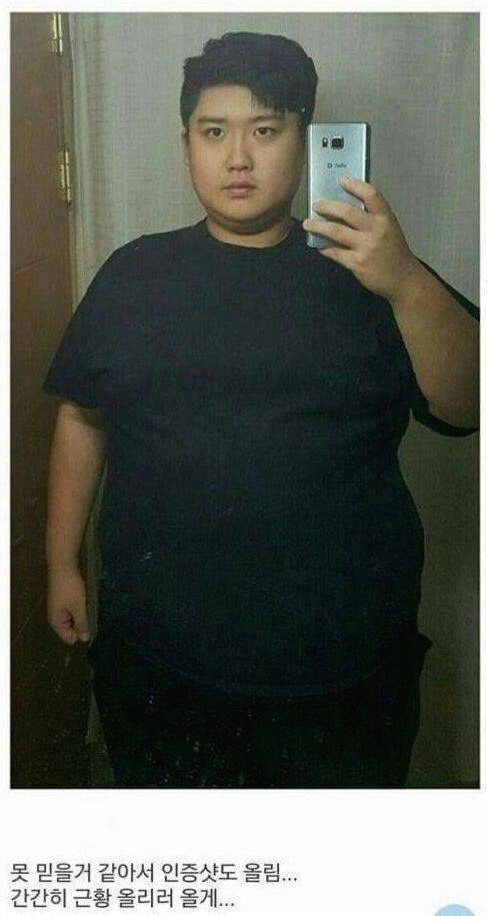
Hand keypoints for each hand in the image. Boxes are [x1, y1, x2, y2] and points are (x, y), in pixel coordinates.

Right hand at [47, 567, 90, 645]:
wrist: (63, 567)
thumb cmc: (71, 588)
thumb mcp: (79, 608)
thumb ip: (82, 624)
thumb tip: (84, 639)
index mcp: (56, 622)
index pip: (69, 638)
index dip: (81, 633)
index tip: (89, 623)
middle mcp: (55, 617)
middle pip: (71, 629)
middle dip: (81, 624)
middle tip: (89, 613)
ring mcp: (58, 608)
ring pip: (73, 619)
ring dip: (81, 615)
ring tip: (88, 606)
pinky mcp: (62, 600)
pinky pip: (72, 610)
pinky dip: (79, 608)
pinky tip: (85, 601)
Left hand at [302, 177, 419, 300]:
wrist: (402, 278)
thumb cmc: (394, 251)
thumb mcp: (389, 229)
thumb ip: (372, 218)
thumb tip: (344, 209)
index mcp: (386, 218)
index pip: (371, 195)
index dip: (355, 185)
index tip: (341, 180)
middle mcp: (376, 230)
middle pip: (347, 211)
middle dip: (327, 206)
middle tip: (316, 205)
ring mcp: (365, 247)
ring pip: (336, 231)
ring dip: (318, 226)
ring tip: (307, 224)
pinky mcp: (356, 264)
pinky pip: (335, 252)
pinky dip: (325, 248)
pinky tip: (319, 246)